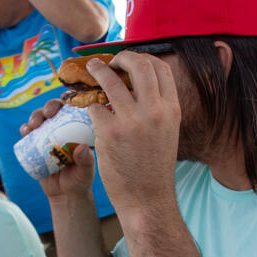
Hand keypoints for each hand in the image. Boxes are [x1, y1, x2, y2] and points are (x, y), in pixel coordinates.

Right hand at [23, 100, 98, 202]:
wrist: (65, 195)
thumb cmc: (80, 180)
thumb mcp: (86, 171)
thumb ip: (86, 161)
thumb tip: (82, 148)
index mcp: (78, 128)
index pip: (74, 108)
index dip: (69, 100)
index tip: (65, 102)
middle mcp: (62, 128)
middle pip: (54, 109)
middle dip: (49, 106)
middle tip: (48, 113)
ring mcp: (48, 136)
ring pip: (40, 119)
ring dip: (35, 116)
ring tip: (34, 124)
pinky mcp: (35, 145)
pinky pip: (28, 134)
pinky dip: (25, 129)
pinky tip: (25, 130)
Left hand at [80, 53, 181, 213]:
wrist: (147, 199)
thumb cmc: (154, 168)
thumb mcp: (167, 133)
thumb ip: (158, 109)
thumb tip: (140, 86)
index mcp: (172, 109)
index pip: (160, 68)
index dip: (143, 58)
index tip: (130, 62)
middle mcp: (155, 111)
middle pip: (138, 64)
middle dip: (122, 57)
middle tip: (110, 62)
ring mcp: (132, 121)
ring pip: (110, 80)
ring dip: (97, 70)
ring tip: (90, 69)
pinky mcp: (110, 132)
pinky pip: (94, 106)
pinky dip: (88, 103)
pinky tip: (85, 106)